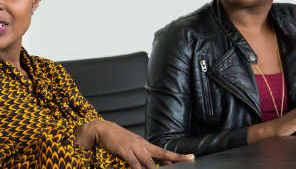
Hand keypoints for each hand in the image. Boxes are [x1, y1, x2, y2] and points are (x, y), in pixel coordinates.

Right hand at [76, 120, 193, 168]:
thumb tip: (152, 166)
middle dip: (176, 160)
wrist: (104, 129)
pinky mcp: (125, 151)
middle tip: (189, 160)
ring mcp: (134, 148)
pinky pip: (134, 163)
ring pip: (149, 162)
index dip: (178, 156)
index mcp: (146, 145)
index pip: (165, 152)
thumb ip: (143, 157)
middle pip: (162, 155)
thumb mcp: (133, 147)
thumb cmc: (119, 140)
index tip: (191, 157)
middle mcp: (143, 146)